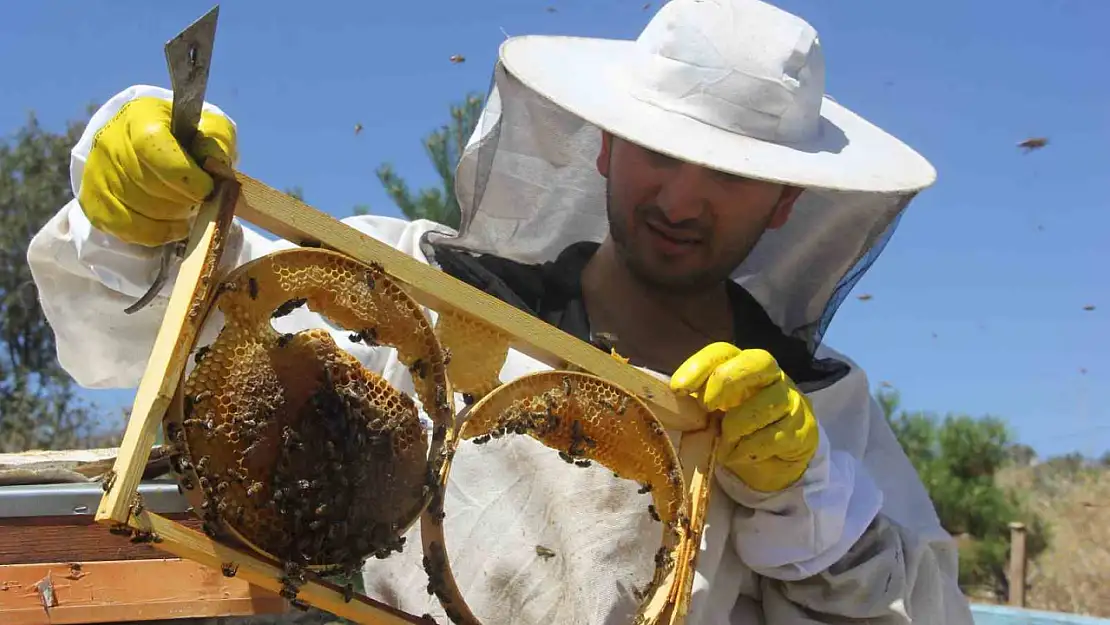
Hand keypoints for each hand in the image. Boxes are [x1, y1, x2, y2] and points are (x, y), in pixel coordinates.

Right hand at [78, 96, 236, 246]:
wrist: (146, 144)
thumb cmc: (184, 138)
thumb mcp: (208, 130)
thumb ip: (215, 146)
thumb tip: (215, 169)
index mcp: (140, 117)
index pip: (153, 147)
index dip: (185, 175)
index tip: (208, 190)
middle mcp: (111, 143)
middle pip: (148, 183)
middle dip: (184, 199)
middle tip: (200, 200)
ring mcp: (98, 173)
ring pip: (140, 209)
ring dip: (173, 217)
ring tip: (187, 208)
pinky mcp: (94, 202)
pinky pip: (128, 229)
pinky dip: (158, 233)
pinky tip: (174, 225)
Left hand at [670, 343, 817, 492]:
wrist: (774, 458)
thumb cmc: (737, 426)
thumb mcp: (713, 412)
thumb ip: (696, 403)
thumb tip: (669, 401)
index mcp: (742, 365)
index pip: (722, 352)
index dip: (699, 366)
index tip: (678, 389)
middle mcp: (771, 376)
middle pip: (757, 361)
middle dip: (726, 381)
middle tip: (707, 407)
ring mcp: (791, 400)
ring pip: (769, 402)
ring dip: (738, 425)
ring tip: (724, 440)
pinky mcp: (803, 430)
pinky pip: (777, 435)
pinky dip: (751, 448)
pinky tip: (739, 454)